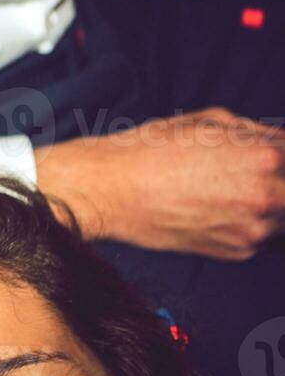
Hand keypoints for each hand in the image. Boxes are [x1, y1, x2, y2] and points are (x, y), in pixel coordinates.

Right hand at [35, 108, 284, 260]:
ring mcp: (253, 230)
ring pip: (284, 219)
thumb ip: (256, 131)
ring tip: (231, 189)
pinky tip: (219, 206)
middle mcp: (266, 198)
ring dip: (272, 205)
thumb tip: (280, 140)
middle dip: (279, 182)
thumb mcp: (206, 122)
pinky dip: (252, 222)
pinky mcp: (238, 252)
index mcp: (263, 158)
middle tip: (246, 175)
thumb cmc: (149, 149)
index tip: (275, 157)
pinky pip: (264, 237)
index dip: (283, 156)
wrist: (108, 190)